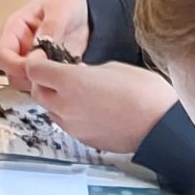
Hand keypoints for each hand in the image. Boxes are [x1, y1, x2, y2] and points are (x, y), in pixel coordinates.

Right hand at [0, 0, 92, 85]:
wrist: (84, 8)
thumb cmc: (66, 1)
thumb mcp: (60, 9)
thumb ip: (49, 30)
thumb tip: (38, 53)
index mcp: (14, 29)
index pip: (2, 56)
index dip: (16, 67)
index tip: (37, 69)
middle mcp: (19, 48)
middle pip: (12, 75)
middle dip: (32, 77)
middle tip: (56, 72)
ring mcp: (31, 60)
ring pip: (27, 83)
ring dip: (45, 83)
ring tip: (67, 71)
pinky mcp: (45, 69)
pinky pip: (44, 84)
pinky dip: (56, 84)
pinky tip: (71, 73)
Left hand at [18, 55, 176, 154]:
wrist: (160, 125)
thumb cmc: (143, 92)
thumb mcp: (111, 68)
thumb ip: (85, 70)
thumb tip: (76, 73)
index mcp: (70, 82)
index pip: (33, 69)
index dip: (36, 60)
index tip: (44, 55)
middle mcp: (65, 105)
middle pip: (37, 91)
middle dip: (43, 80)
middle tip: (57, 71)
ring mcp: (72, 125)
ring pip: (50, 109)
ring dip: (55, 98)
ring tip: (75, 90)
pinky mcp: (83, 138)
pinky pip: (66, 123)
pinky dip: (69, 113)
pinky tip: (87, 106)